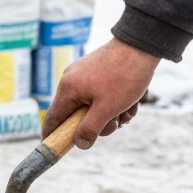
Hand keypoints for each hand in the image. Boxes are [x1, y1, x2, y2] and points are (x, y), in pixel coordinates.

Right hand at [42, 38, 160, 149]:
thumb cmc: (123, 77)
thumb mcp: (107, 109)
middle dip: (98, 124)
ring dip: (111, 114)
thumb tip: (80, 144)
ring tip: (129, 110)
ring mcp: (84, 74)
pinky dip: (115, 102)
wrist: (142, 45)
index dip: (51, 135)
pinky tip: (132, 101)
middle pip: (77, 114)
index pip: (53, 118)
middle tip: (116, 124)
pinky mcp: (97, 70)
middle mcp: (71, 80)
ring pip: (93, 105)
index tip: (51, 147)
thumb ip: (90, 129)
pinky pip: (101, 94)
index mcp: (68, 89)